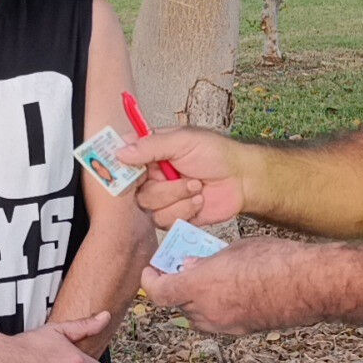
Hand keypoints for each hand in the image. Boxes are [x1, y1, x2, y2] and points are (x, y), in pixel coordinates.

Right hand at [119, 127, 245, 228]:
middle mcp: (152, 176)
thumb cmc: (216, 154)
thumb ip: (151, 145)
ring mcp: (162, 198)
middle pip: (135, 191)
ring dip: (177, 198)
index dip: (121, 168)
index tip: (132, 172)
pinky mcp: (173, 216)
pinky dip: (184, 211)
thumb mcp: (184, 141)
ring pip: (150, 208)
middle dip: (163, 187)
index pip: (123, 160)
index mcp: (151, 153)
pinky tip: (199, 200)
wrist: (242, 180)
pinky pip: (164, 221)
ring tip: (198, 187)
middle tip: (185, 176)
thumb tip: (120, 151)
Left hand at [140, 237, 320, 334]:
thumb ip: (207, 260)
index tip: (151, 271)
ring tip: (210, 278)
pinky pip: (218, 321)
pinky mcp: (242, 331)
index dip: (151, 282)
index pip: (159, 293)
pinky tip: (232, 290)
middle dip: (177, 287)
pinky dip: (216, 308)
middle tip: (184, 268)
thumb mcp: (235, 249)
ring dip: (196, 299)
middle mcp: (208, 311)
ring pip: (197, 316)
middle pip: (177, 304)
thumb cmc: (276, 259)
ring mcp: (226, 325)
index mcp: (201, 286)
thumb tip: (190, 266)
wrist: (310, 285)